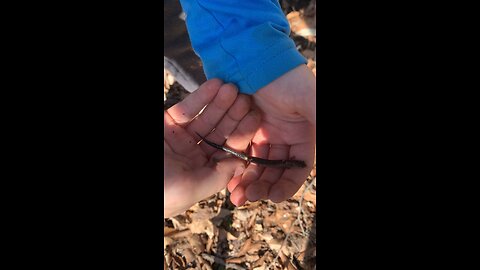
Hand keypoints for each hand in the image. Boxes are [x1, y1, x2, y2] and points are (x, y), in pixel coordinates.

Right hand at [164, 79, 259, 217]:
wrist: (125, 183)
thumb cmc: (161, 192)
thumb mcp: (192, 188)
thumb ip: (218, 175)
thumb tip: (242, 161)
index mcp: (204, 171)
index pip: (228, 150)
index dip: (242, 133)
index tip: (256, 116)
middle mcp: (195, 154)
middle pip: (220, 131)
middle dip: (233, 114)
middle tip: (247, 97)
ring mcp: (181, 138)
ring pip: (205, 117)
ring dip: (219, 102)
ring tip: (233, 87)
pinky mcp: (167, 124)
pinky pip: (186, 108)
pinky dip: (200, 97)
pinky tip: (215, 84)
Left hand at [227, 65, 315, 205]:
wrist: (257, 57)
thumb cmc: (287, 78)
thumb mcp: (309, 101)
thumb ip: (318, 121)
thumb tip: (324, 154)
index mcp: (304, 136)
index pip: (298, 168)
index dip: (288, 184)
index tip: (275, 197)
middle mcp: (286, 138)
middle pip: (276, 170)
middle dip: (263, 186)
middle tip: (247, 199)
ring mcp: (265, 134)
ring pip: (258, 165)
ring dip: (248, 181)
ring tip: (235, 195)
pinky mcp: (246, 128)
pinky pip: (242, 152)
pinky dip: (236, 165)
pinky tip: (228, 178)